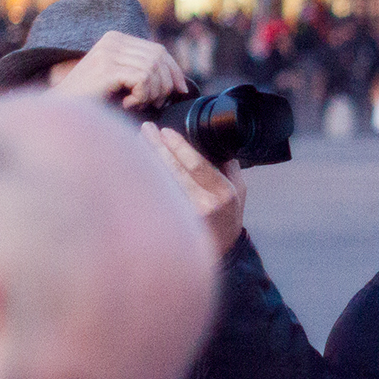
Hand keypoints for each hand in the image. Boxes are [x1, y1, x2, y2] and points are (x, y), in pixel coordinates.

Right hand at [48, 30, 189, 108]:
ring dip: (152, 93)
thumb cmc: (92, 100)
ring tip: (137, 103)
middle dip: (165, 84)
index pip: (158, 50)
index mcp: (116, 39)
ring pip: (153, 70)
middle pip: (159, 58)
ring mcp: (109, 52)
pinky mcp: (108, 67)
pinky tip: (127, 104)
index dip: (174, 71)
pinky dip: (142, 96)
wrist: (62, 109)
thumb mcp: (119, 79)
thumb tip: (177, 80)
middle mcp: (113, 40)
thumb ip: (140, 71)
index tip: (181, 90)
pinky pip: (143, 79)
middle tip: (155, 103)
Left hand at [146, 123, 246, 257]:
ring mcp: (187, 216)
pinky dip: (147, 179)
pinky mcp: (174, 224)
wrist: (222, 249)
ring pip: (162, 183)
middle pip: (174, 170)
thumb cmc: (228, 217)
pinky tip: (138, 166)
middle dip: (157, 147)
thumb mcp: (240, 190)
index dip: (178, 146)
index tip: (165, 132)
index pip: (196, 164)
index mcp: (222, 192)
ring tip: (138, 142)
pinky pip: (157, 197)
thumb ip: (229, 167)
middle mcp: (204, 204)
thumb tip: (215, 145)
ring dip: (148, 160)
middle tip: (145, 129)